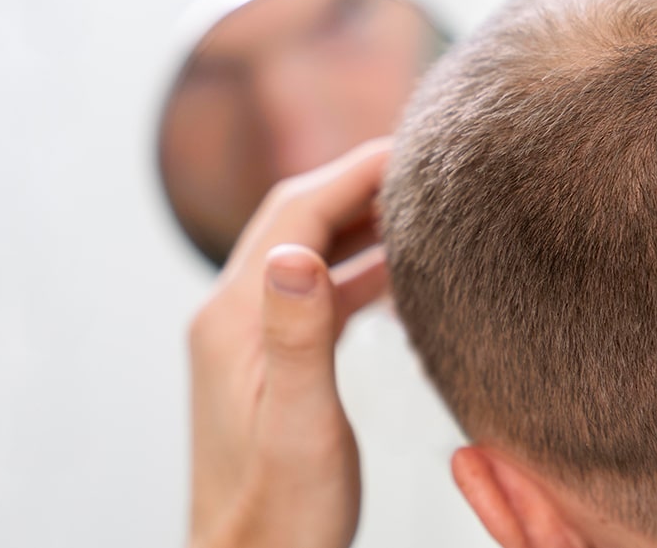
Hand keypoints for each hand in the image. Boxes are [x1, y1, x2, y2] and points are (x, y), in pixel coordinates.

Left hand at [187, 139, 390, 547]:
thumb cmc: (280, 509)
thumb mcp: (298, 426)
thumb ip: (297, 338)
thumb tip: (295, 253)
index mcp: (234, 320)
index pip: (294, 215)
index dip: (351, 173)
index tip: (410, 147)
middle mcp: (233, 315)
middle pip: (297, 220)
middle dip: (357, 184)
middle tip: (423, 164)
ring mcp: (250, 334)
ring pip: (307, 251)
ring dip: (358, 223)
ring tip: (418, 206)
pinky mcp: (270, 356)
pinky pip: (316, 293)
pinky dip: (355, 270)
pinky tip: (396, 270)